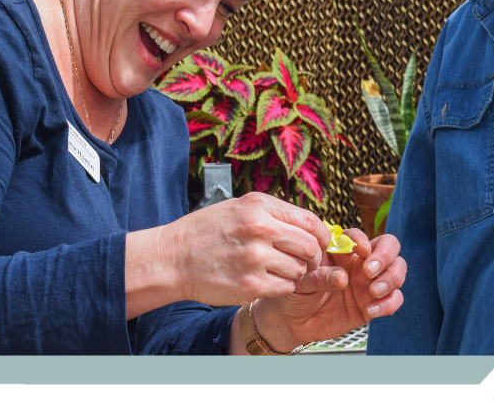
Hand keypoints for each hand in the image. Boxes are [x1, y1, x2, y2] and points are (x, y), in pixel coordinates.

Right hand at [125, 192, 329, 317]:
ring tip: (276, 269)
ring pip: (299, 269)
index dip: (321, 235)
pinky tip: (267, 280)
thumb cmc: (206, 232)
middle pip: (310, 247)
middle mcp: (259, 229)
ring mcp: (255, 258)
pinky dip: (281, 287)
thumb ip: (274, 213)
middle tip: (304, 261)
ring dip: (294, 273)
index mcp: (259, 206)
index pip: (310, 221)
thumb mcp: (239, 207)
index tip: (320, 243)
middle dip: (313, 257)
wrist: (172, 258)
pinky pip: (285, 288)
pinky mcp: (250, 285)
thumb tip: (310, 226)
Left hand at [251, 227, 405, 351]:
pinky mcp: (374, 304)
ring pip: (397, 270)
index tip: (361, 251)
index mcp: (342, 250)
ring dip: (391, 278)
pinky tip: (371, 310)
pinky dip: (389, 303)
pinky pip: (394, 299)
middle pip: (390, 246)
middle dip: (386, 256)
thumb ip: (320, 277)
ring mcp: (369, 283)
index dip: (364, 240)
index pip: (361, 235)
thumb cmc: (295, 292)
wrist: (293, 322)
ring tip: (373, 291)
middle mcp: (360, 263)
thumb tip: (342, 277)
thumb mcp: (302, 281)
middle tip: (369, 271)